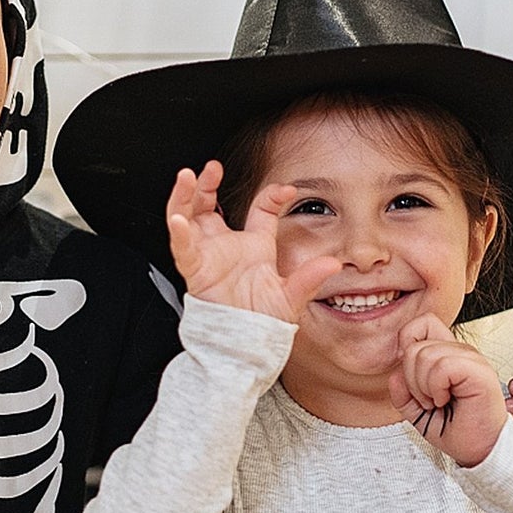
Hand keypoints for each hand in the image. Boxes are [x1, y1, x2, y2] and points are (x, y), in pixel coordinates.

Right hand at [166, 162, 339, 323]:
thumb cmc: (263, 322)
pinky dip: (179, 234)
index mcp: (254, 247)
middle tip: (212, 167)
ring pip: (189, 218)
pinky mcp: (195, 270)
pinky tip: (179, 218)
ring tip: (185, 177)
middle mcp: (227, 246)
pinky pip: (182, 249)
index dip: (272, 197)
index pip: (260, 211)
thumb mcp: (290, 297)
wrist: (245, 345)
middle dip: (207, 184)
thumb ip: (309, 278)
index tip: (288, 189)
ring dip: (185, 197)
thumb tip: (334, 265)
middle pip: (210, 206)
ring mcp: (208, 256)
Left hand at [390, 314, 507, 467]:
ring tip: (438, 401)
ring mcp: (471, 359)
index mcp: (447, 354)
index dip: (407, 344)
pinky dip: (435, 388)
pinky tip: (445, 399)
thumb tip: (395, 375)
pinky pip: (441, 367)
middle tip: (429, 399)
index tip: (412, 377)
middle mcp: (460, 352)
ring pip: (424, 355)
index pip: (422, 323)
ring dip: (423, 387)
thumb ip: (402, 391)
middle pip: (415, 345)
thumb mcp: (417, 412)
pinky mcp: (479, 371)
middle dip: (411, 379)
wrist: (480, 451)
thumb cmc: (456, 429)